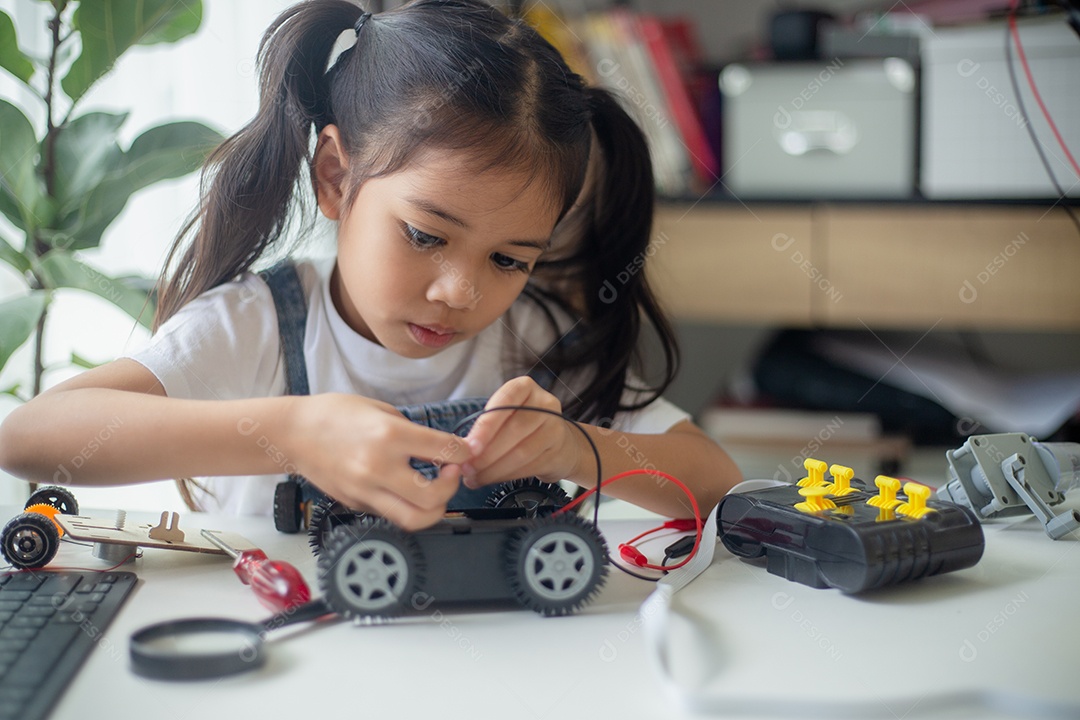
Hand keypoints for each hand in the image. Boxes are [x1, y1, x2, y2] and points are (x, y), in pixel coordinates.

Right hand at [284, 394, 470, 530]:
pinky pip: (393, 514)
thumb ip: (414, 433)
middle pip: (433, 498)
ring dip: (435, 508)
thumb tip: (443, 450)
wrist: (294, 433)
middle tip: (451, 471)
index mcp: (389, 436)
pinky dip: (408, 506)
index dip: (464, 451)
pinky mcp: (357, 504)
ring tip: (435, 489)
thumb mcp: (382, 410)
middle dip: (452, 486)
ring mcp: (366, 491)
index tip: (467, 450)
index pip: (444, 451)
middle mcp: (378, 468)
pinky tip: (408, 489)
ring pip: (414, 519)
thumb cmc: (335, 414)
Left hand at [462, 377, 582, 487]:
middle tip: (466, 468)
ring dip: (494, 469)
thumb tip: (461, 449)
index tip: (469, 446)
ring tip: (475, 477)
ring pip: (521, 452)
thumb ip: (485, 427)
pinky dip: (506, 476)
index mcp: (525, 387)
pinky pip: (529, 467)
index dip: (486, 425)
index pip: (504, 401)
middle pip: (514, 429)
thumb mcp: (505, 415)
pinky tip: (492, 479)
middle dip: (486, 453)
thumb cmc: (523, 427)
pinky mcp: (558, 452)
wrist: (562, 444)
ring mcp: (555, 428)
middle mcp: (545, 403)